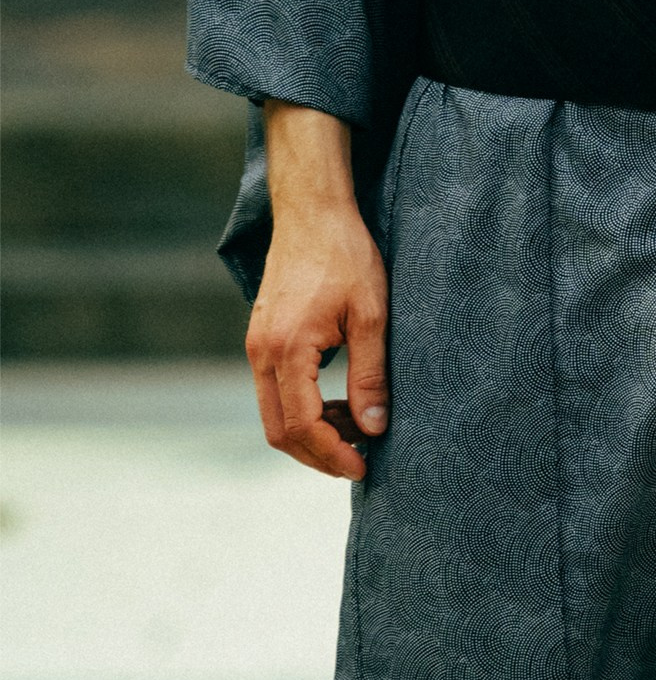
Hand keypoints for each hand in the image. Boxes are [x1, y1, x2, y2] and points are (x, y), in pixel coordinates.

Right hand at [247, 102, 388, 481]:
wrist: (312, 213)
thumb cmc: (346, 256)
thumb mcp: (371, 315)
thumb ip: (371, 374)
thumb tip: (374, 428)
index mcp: (286, 349)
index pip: (302, 425)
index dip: (333, 454)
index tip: (364, 466)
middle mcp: (261, 354)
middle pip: (281, 430)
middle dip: (319, 454)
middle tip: (360, 461)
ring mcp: (256, 347)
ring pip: (275, 415)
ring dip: (312, 433)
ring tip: (356, 432)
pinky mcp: (262, 340)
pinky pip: (275, 392)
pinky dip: (304, 409)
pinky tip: (339, 404)